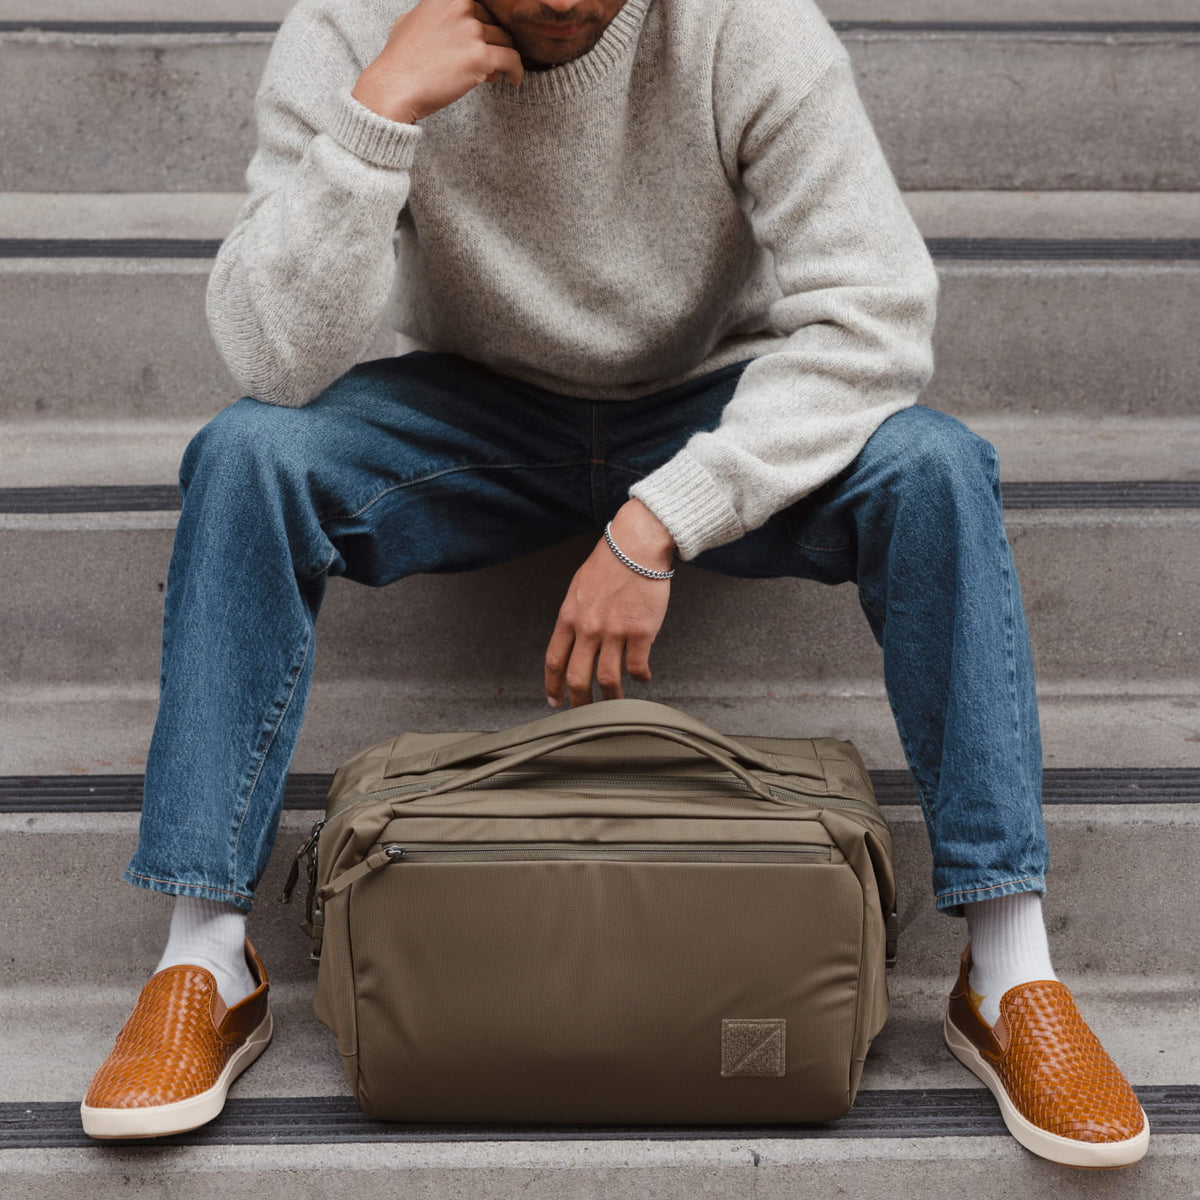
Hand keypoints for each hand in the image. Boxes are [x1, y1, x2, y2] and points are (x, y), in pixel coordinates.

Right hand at [351, 0, 523, 125]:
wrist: (394, 86)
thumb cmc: (400, 60)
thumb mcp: (411, 20)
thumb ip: (435, 13)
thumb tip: (443, 18)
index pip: (482, 4)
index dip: (486, 22)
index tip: (487, 37)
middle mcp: (461, 6)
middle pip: (495, 22)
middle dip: (492, 42)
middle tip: (484, 62)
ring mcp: (471, 30)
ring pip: (505, 41)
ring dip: (501, 59)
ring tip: (489, 75)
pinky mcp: (480, 56)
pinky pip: (512, 60)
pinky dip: (516, 71)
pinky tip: (514, 80)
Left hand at [544, 499, 676, 708]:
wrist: (637, 545)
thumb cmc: (611, 562)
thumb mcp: (580, 587)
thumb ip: (576, 615)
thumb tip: (576, 636)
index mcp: (570, 617)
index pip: (554, 659)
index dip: (553, 685)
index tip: (555, 700)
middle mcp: (588, 628)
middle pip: (577, 677)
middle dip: (579, 702)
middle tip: (585, 714)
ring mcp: (614, 632)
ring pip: (607, 679)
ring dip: (612, 697)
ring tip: (617, 702)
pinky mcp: (640, 632)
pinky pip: (638, 667)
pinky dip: (641, 677)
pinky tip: (644, 677)